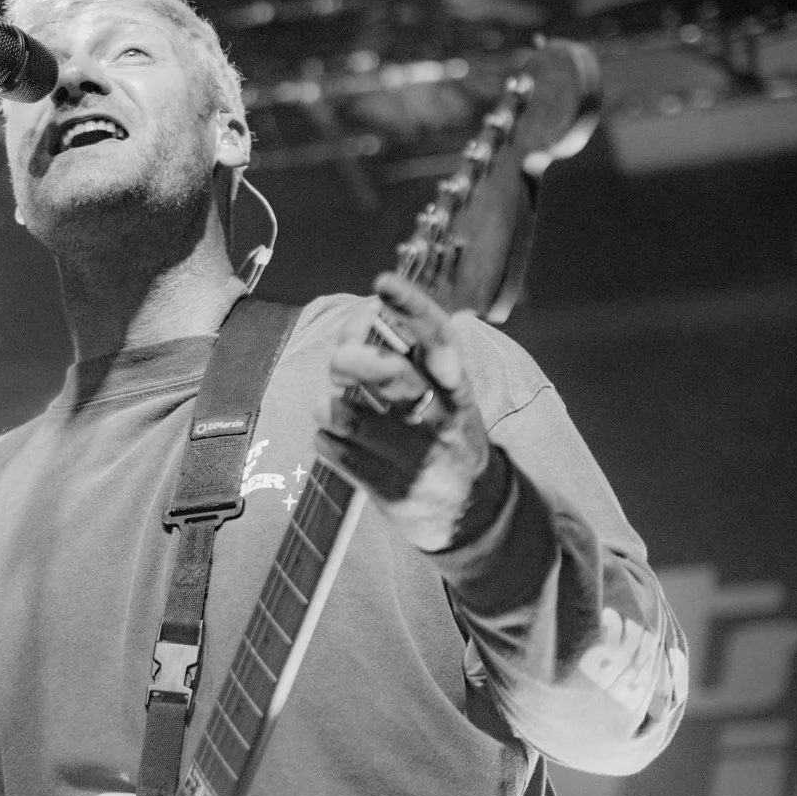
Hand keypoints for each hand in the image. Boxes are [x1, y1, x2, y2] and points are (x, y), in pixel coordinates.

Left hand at [316, 273, 492, 551]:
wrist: (469, 512)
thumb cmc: (445, 435)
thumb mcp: (446, 394)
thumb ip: (410, 358)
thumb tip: (361, 318)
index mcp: (457, 389)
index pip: (439, 337)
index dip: (412, 306)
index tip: (383, 283)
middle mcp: (440, 419)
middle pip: (392, 376)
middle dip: (354, 360)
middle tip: (340, 359)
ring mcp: (415, 457)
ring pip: (349, 415)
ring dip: (332, 405)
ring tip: (339, 409)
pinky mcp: (389, 489)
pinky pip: (333, 451)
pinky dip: (326, 440)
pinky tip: (340, 442)